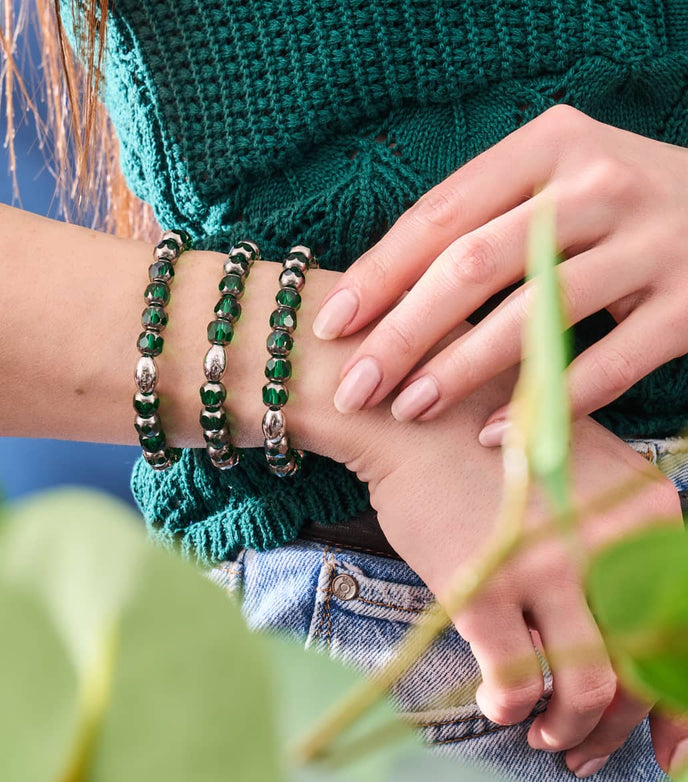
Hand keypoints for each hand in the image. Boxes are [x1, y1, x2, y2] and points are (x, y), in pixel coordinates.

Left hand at [311, 103, 687, 442]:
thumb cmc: (609, 207)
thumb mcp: (547, 184)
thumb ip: (476, 221)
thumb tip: (375, 291)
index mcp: (549, 144)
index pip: (440, 216)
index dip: (378, 276)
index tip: (332, 328)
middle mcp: (600, 184)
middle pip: (474, 267)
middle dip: (402, 335)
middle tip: (356, 387)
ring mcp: (653, 243)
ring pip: (533, 316)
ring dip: (458, 371)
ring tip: (407, 409)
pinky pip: (604, 367)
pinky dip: (541, 405)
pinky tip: (491, 434)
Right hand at [343, 331, 682, 774]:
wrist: (414, 416)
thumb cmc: (490, 441)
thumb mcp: (580, 471)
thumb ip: (620, 536)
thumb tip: (631, 617)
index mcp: (648, 512)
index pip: (686, 626)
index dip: (680, 701)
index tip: (666, 739)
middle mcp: (611, 543)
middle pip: (646, 667)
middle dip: (623, 726)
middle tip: (589, 745)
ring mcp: (546, 565)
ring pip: (589, 687)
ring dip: (571, 728)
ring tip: (548, 735)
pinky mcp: (484, 584)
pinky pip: (514, 678)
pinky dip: (511, 707)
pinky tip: (496, 706)